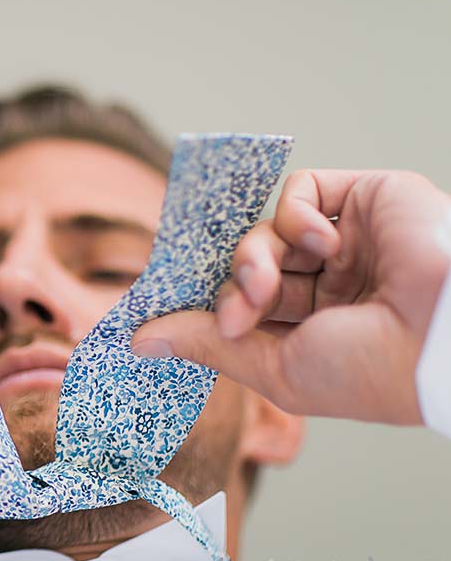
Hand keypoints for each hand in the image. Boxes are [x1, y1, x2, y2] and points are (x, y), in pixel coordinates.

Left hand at [132, 170, 450, 423]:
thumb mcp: (272, 367)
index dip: (208, 309)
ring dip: (252, 257)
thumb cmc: (369, 368)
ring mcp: (348, 242)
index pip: (242, 309)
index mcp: (317, 333)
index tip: (163, 317)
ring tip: (265, 286)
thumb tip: (140, 340)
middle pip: (246, 269)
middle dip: (229, 289)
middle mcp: (332, 287)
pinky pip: (300, 192)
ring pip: (265, 232)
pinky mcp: (365, 199)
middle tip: (236, 312)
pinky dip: (295, 215)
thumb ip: (207, 344)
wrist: (444, 334)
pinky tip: (323, 244)